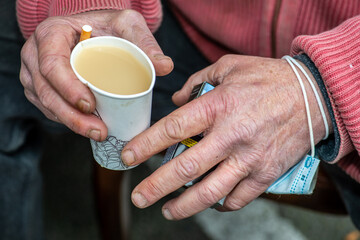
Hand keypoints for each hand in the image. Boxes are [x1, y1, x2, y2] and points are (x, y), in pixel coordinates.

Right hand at [20, 10, 172, 140]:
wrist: (93, 30)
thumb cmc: (106, 25)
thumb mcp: (126, 25)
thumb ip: (144, 42)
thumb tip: (165, 66)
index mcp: (51, 34)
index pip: (52, 65)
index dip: (68, 88)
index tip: (91, 106)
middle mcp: (36, 55)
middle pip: (46, 91)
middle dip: (72, 116)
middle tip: (99, 130)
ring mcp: (35, 73)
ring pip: (46, 104)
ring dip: (71, 123)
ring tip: (98, 132)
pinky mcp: (41, 88)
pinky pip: (49, 108)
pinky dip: (67, 121)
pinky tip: (86, 128)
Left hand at [122, 55, 330, 218]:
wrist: (313, 95)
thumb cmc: (268, 79)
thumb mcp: (230, 66)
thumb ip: (198, 80)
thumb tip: (176, 100)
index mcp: (218, 106)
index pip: (173, 129)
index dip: (146, 145)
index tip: (128, 158)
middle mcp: (231, 136)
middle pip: (186, 168)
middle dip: (157, 187)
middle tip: (139, 198)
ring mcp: (249, 158)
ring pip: (211, 191)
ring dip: (184, 205)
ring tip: (167, 211)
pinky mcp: (266, 173)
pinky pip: (238, 197)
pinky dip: (221, 204)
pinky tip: (211, 203)